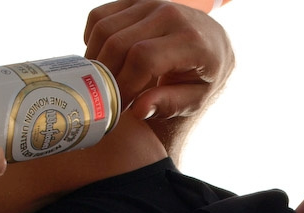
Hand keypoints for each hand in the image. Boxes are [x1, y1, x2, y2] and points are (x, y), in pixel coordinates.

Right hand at [84, 0, 233, 120]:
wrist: (211, 40)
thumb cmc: (203, 75)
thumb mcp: (196, 98)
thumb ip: (169, 105)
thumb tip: (137, 110)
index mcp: (190, 41)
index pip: (144, 59)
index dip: (124, 85)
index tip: (117, 107)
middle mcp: (169, 15)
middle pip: (119, 44)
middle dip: (105, 77)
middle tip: (104, 99)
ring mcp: (150, 3)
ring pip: (104, 29)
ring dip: (95, 60)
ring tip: (101, 83)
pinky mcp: (135, 0)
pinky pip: (99, 16)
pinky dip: (92, 40)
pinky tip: (103, 60)